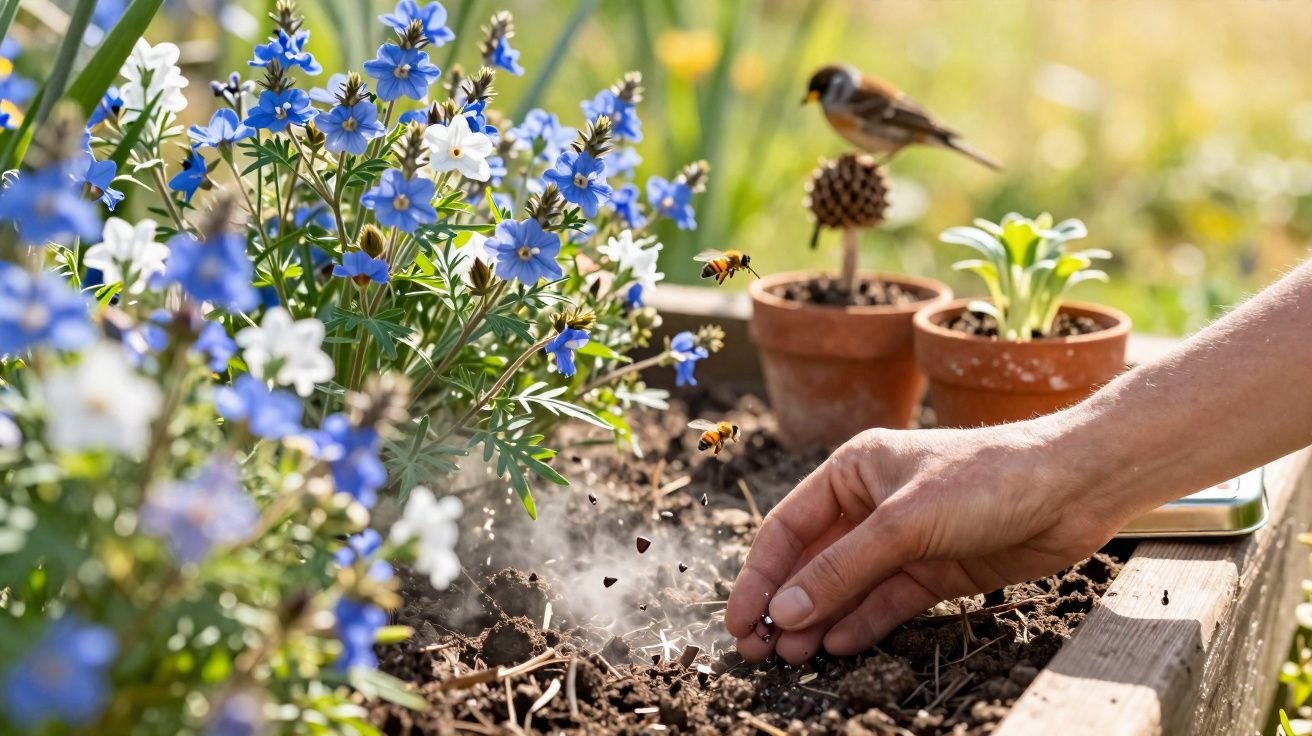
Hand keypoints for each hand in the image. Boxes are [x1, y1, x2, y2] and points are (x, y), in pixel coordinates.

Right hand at [725, 420, 1139, 662]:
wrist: (1074, 488)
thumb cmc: (986, 479)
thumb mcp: (904, 523)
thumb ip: (842, 570)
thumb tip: (784, 612)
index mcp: (851, 472)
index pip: (787, 528)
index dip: (759, 575)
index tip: (738, 620)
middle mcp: (871, 504)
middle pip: (812, 562)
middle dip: (784, 605)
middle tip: (758, 650)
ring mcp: (903, 540)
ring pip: (846, 587)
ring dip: (818, 620)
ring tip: (792, 657)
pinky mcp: (935, 570)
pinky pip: (886, 602)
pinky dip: (862, 624)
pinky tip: (838, 647)